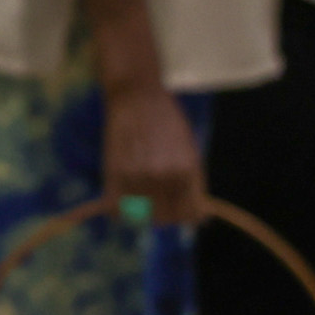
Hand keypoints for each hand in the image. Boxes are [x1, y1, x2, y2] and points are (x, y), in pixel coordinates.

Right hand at [103, 78, 207, 226]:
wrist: (136, 96)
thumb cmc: (167, 120)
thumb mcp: (190, 151)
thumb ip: (194, 185)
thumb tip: (200, 218)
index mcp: (187, 172)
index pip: (189, 215)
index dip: (185, 217)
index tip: (179, 211)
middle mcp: (163, 177)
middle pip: (165, 218)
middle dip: (163, 216)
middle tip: (156, 205)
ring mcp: (137, 175)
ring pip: (140, 215)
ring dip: (140, 213)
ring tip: (138, 199)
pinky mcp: (114, 171)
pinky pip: (116, 206)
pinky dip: (118, 211)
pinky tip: (120, 202)